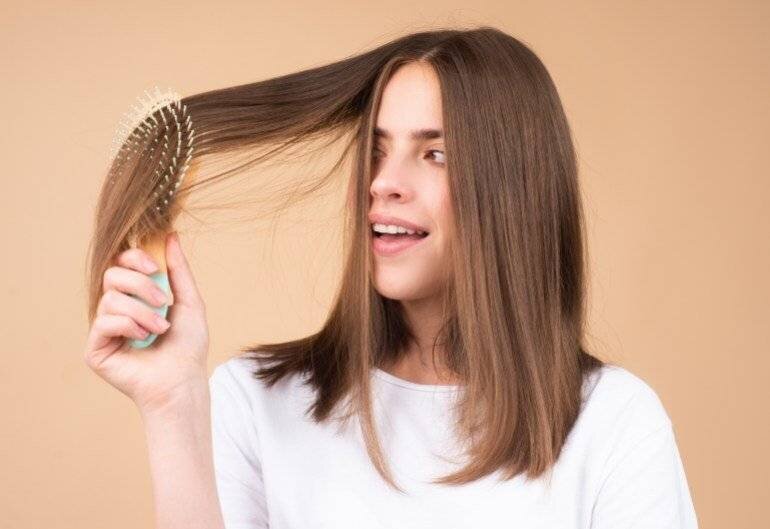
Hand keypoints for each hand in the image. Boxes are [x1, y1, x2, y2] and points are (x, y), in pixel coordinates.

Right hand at [84, 231, 209, 415]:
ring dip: (142, 312)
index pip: (121, 264)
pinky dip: (129, 326)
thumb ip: (178, 269)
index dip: (133, 258)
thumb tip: (170, 236)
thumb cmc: (188, 346)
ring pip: (110, 299)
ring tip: (160, 329)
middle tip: (162, 302)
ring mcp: (103, 330)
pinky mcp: (95, 349)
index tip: (154, 267)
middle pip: (111, 275)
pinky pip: (103, 322)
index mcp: (135, 298)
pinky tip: (143, 340)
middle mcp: (116, 311)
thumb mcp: (189, 301)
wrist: (184, 380)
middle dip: (140, 284)